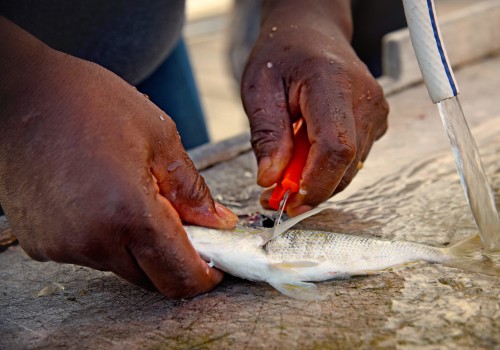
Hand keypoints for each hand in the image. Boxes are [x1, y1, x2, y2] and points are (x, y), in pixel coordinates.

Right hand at [0, 18, 237, 297]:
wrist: (20, 93)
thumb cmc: (90, 102)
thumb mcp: (159, 135)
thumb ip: (192, 190)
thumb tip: (218, 223)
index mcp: (128, 214)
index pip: (179, 274)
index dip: (203, 276)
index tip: (215, 266)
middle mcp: (92, 241)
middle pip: (151, 279)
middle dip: (175, 260)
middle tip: (183, 225)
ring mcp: (62, 245)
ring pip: (122, 266)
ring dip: (139, 246)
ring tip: (135, 197)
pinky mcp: (41, 243)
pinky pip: (90, 254)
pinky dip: (108, 238)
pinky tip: (103, 200)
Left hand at [241, 1, 388, 215]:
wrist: (312, 33)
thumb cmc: (283, 54)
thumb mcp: (259, 89)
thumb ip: (266, 135)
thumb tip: (271, 179)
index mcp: (333, 83)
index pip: (336, 147)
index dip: (314, 183)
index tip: (287, 202)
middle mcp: (365, 99)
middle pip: (344, 164)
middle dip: (310, 189)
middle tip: (274, 194)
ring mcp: (376, 112)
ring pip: (349, 167)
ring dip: (316, 179)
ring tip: (285, 167)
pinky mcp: (376, 122)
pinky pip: (352, 160)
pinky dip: (326, 168)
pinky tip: (305, 153)